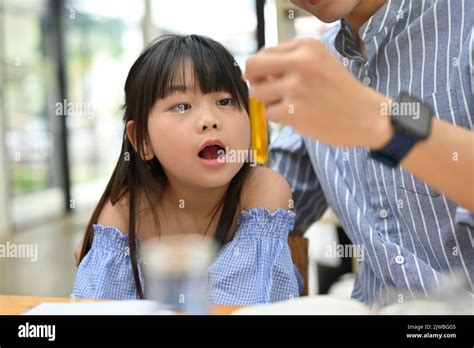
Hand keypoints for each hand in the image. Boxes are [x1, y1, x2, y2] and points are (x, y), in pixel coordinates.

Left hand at [245, 38, 392, 148]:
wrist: (367, 116)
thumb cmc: (340, 91)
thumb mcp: (319, 62)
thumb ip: (288, 60)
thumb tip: (249, 71)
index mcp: (306, 46)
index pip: (264, 52)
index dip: (263, 69)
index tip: (274, 79)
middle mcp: (300, 62)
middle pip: (252, 66)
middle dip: (254, 80)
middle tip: (266, 91)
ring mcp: (296, 87)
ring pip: (258, 93)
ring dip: (269, 102)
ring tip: (290, 105)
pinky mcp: (294, 111)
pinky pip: (269, 114)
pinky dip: (279, 118)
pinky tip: (298, 116)